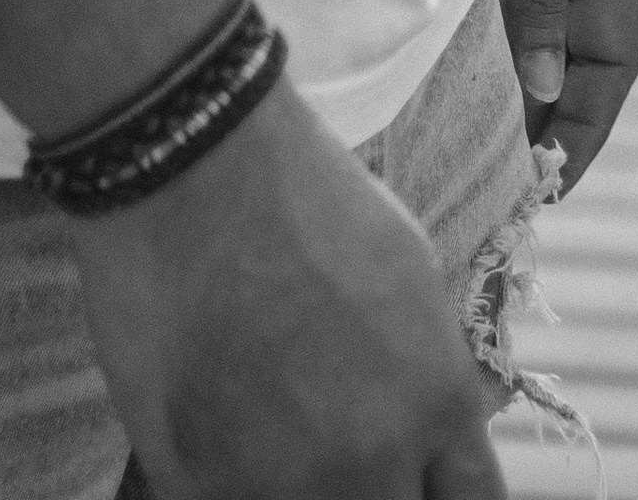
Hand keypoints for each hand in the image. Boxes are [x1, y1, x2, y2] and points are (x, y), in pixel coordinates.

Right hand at [72, 77, 503, 496]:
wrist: (196, 170)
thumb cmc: (307, 198)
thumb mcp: (409, 278)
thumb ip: (421, 374)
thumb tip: (420, 427)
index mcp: (436, 401)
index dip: (443, 492)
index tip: (423, 479)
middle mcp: (368, 461)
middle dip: (380, 489)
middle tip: (342, 440)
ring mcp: (277, 485)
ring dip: (297, 487)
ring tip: (272, 418)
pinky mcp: (193, 488)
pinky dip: (229, 481)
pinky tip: (218, 423)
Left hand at [469, 0, 637, 188]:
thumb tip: (546, 90)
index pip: (613, 60)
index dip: (587, 128)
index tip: (547, 190)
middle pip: (567, 67)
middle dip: (538, 133)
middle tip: (488, 199)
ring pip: (518, 49)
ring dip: (495, 104)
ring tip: (451, 170)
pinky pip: (477, 21)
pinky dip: (460, 66)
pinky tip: (420, 101)